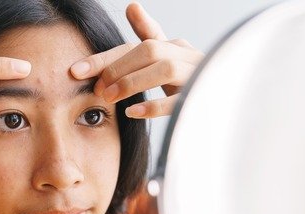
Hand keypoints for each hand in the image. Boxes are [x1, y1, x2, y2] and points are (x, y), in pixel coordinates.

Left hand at [69, 2, 202, 118]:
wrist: (228, 102)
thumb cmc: (191, 82)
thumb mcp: (167, 61)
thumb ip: (148, 37)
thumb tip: (132, 5)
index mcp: (175, 46)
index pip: (135, 45)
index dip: (106, 57)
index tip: (75, 70)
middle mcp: (187, 54)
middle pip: (149, 50)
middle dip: (118, 68)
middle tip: (98, 89)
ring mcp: (198, 74)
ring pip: (164, 69)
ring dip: (132, 82)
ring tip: (110, 98)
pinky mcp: (204, 96)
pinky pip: (179, 99)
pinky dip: (154, 106)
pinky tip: (133, 112)